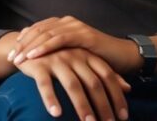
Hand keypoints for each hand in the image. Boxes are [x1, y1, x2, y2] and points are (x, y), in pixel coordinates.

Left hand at [9, 16, 140, 74]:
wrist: (123, 56)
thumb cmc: (96, 58)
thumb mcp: (73, 54)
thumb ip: (57, 51)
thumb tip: (35, 55)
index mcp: (63, 24)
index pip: (37, 29)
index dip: (22, 40)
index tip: (10, 53)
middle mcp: (68, 22)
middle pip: (38, 30)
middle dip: (22, 45)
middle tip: (10, 58)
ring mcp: (76, 27)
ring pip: (46, 34)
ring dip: (29, 47)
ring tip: (18, 59)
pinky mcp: (84, 35)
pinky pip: (60, 40)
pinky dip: (45, 47)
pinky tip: (34, 55)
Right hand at [15, 48, 129, 120]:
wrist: (28, 43)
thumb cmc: (59, 56)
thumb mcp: (84, 60)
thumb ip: (104, 72)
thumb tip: (128, 87)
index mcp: (87, 55)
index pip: (108, 76)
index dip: (117, 96)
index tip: (123, 116)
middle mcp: (74, 56)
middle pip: (93, 83)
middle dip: (103, 106)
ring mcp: (57, 59)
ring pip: (73, 85)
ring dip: (82, 106)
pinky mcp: (39, 65)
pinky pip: (45, 84)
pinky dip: (50, 98)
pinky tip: (56, 113)